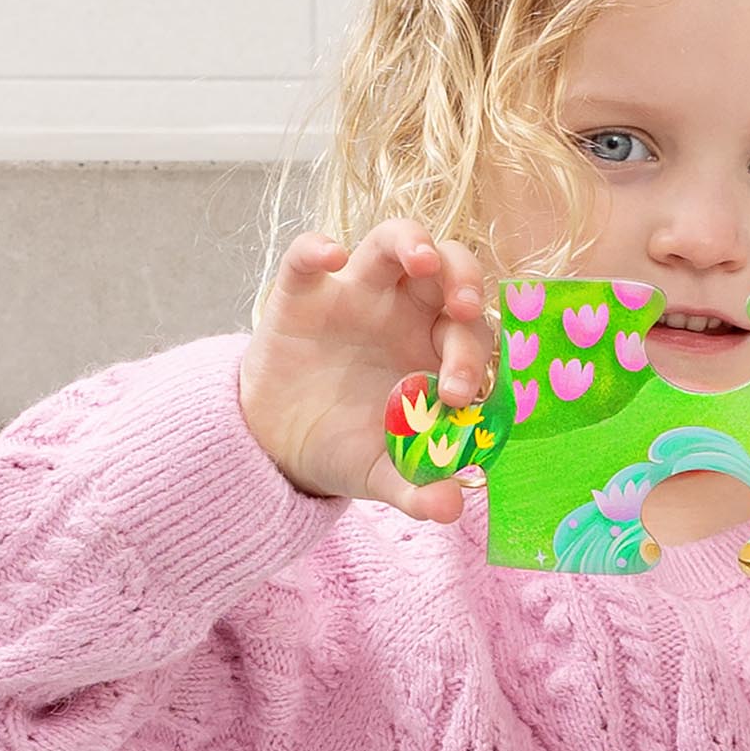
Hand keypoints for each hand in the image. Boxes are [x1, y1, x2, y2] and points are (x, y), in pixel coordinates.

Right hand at [238, 220, 496, 517]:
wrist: (278, 444)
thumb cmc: (345, 446)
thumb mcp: (381, 474)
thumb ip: (417, 488)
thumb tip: (451, 509)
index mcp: (434, 349)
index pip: (469, 335)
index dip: (470, 356)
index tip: (457, 393)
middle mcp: (404, 310)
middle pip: (447, 271)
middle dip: (464, 280)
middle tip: (465, 308)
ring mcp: (355, 293)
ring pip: (392, 242)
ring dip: (412, 241)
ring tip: (421, 259)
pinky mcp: (303, 292)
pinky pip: (308, 255)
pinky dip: (316, 248)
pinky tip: (328, 256)